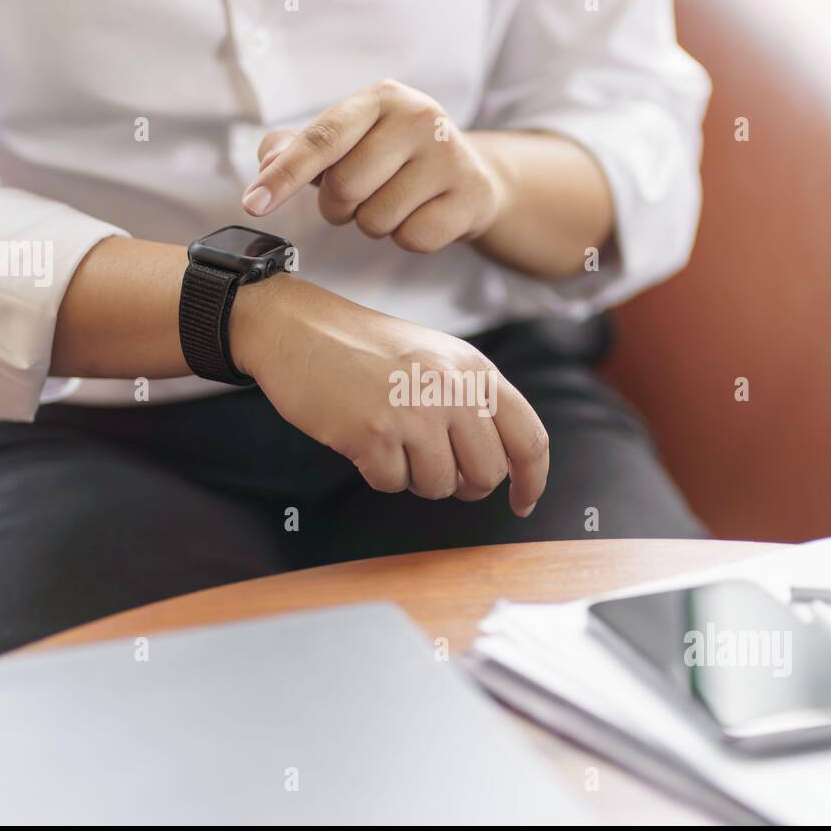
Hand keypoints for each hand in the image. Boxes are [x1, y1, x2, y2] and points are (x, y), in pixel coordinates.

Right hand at [229, 273, 548, 515]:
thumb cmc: (366, 349)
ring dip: (414, 477)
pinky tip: (363, 439)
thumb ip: (475, 402)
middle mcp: (453, 389)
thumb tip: (505, 465)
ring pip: (439, 486)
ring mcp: (414, 411)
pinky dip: (377, 473)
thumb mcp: (438, 358)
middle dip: (461, 483)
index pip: (528, 438)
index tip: (522, 503)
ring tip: (392, 441)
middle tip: (432, 466)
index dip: (532, 481)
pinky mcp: (374, 432)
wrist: (299, 328)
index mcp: (474, 370)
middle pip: (486, 474)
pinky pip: (392, 484)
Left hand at [241, 79, 509, 253]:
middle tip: (359, 198)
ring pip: (377, 220)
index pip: (322, 139)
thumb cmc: (395, 159)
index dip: (283, 175)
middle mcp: (419, 118)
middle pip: (345, 187)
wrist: (470, 176)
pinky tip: (423, 215)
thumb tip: (266, 158)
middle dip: (340, 207)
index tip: (252, 204)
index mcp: (381, 98)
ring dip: (375, 224)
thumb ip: (302, 148)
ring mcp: (449, 156)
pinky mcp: (470, 195)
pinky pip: (412, 239)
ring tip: (396, 203)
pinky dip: (407, 238)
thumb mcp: (351, 141)